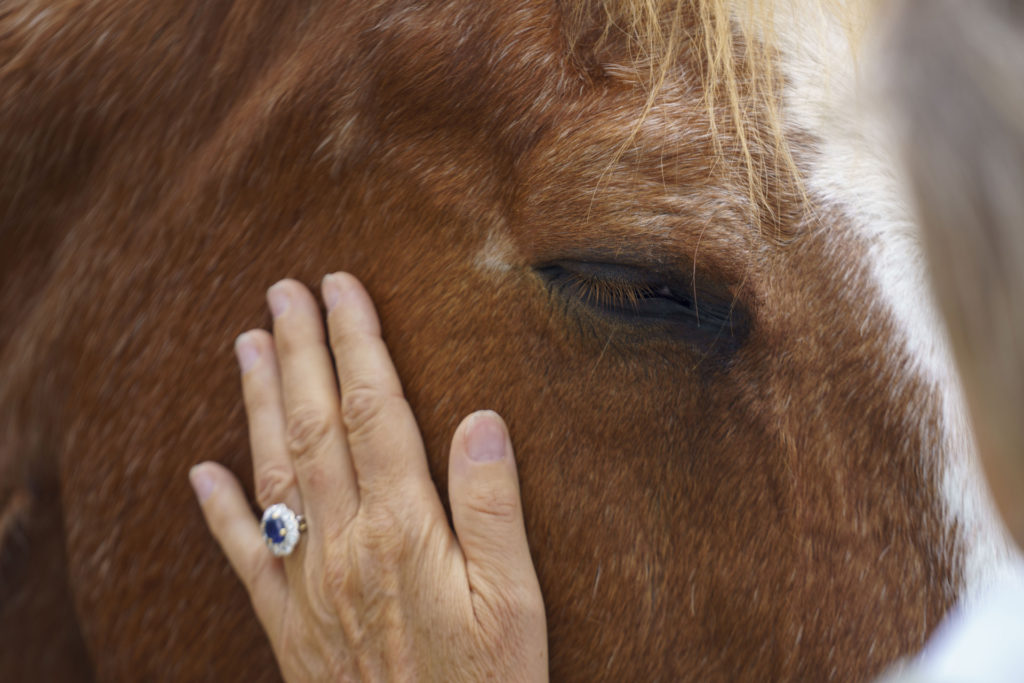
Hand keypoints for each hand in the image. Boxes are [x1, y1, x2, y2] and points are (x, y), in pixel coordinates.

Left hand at [189, 274, 547, 680]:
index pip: (376, 411)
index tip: (343, 289)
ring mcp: (307, 582)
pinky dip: (220, 511)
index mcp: (404, 528)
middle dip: (299, 350)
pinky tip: (200, 473)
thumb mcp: (516, 601)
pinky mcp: (288, 623)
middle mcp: (345, 543)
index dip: (356, 343)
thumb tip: (482, 419)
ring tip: (245, 345)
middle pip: (315, 425)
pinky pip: (245, 555)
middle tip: (283, 291)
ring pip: (274, 471)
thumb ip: (493, 508)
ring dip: (256, 403)